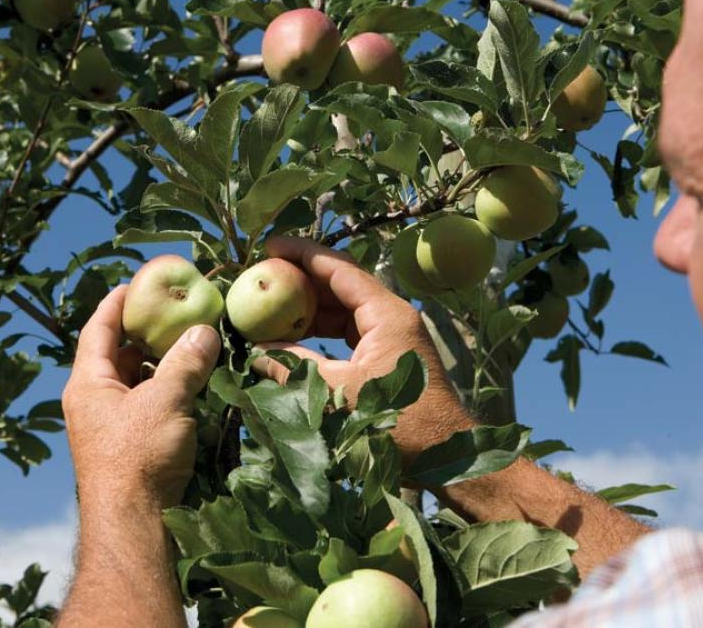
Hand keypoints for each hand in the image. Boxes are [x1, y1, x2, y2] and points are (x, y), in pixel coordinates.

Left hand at [62, 285, 220, 510]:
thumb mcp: (165, 401)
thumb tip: (205, 331)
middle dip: (149, 333)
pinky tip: (196, 386)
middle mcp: (94, 402)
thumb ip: (186, 362)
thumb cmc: (138, 458)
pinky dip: (169, 391)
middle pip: (119, 355)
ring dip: (163, 364)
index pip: (99, 328)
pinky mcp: (131, 447)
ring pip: (137, 383)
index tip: (139, 282)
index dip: (118, 302)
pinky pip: (149, 406)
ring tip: (194, 343)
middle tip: (178, 312)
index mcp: (88, 384)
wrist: (133, 526)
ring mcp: (111, 427)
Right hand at [251, 237, 471, 463]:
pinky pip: (349, 334)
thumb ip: (294, 367)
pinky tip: (293, 341)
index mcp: (387, 314)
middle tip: (263, 277)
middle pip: (341, 285)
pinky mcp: (389, 357)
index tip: (270, 245)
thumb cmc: (397, 424)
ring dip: (308, 310)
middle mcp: (393, 317)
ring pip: (343, 311)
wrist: (446, 457)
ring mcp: (393, 337)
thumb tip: (256, 351)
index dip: (303, 254)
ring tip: (269, 309)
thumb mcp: (336, 394)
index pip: (339, 268)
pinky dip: (321, 334)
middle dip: (301, 280)